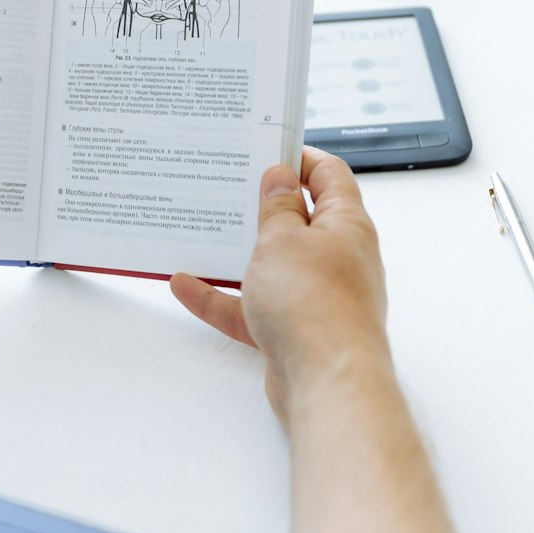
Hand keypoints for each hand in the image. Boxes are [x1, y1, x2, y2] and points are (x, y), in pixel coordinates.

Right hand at [171, 148, 389, 425]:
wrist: (328, 382)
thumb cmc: (316, 306)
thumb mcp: (283, 239)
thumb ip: (277, 207)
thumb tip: (280, 178)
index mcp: (346, 226)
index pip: (330, 177)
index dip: (300, 158)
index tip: (267, 149)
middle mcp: (337, 259)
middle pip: (299, 221)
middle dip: (262, 207)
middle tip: (229, 187)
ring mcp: (316, 296)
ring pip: (271, 266)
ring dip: (237, 253)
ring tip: (202, 234)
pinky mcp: (295, 330)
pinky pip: (253, 306)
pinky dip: (221, 298)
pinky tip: (187, 287)